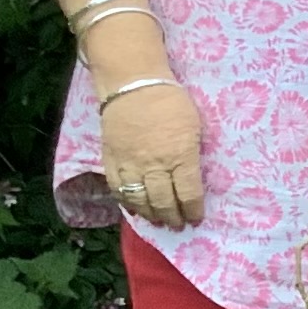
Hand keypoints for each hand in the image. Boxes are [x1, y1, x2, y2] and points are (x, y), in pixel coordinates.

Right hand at [102, 84, 206, 228]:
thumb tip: (193, 176)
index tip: (196, 218)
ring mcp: (130, 163)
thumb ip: (193, 153)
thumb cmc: (170, 101)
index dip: (193, 210)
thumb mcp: (194, 126)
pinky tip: (135, 210)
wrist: (132, 84)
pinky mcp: (111, 159)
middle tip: (178, 225)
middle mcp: (155, 164)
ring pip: (139, 200)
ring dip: (151, 215)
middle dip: (173, 217)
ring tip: (159, 221)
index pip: (189, 193)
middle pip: (164, 201)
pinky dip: (127, 203)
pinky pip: (118, 189)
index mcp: (180, 155)